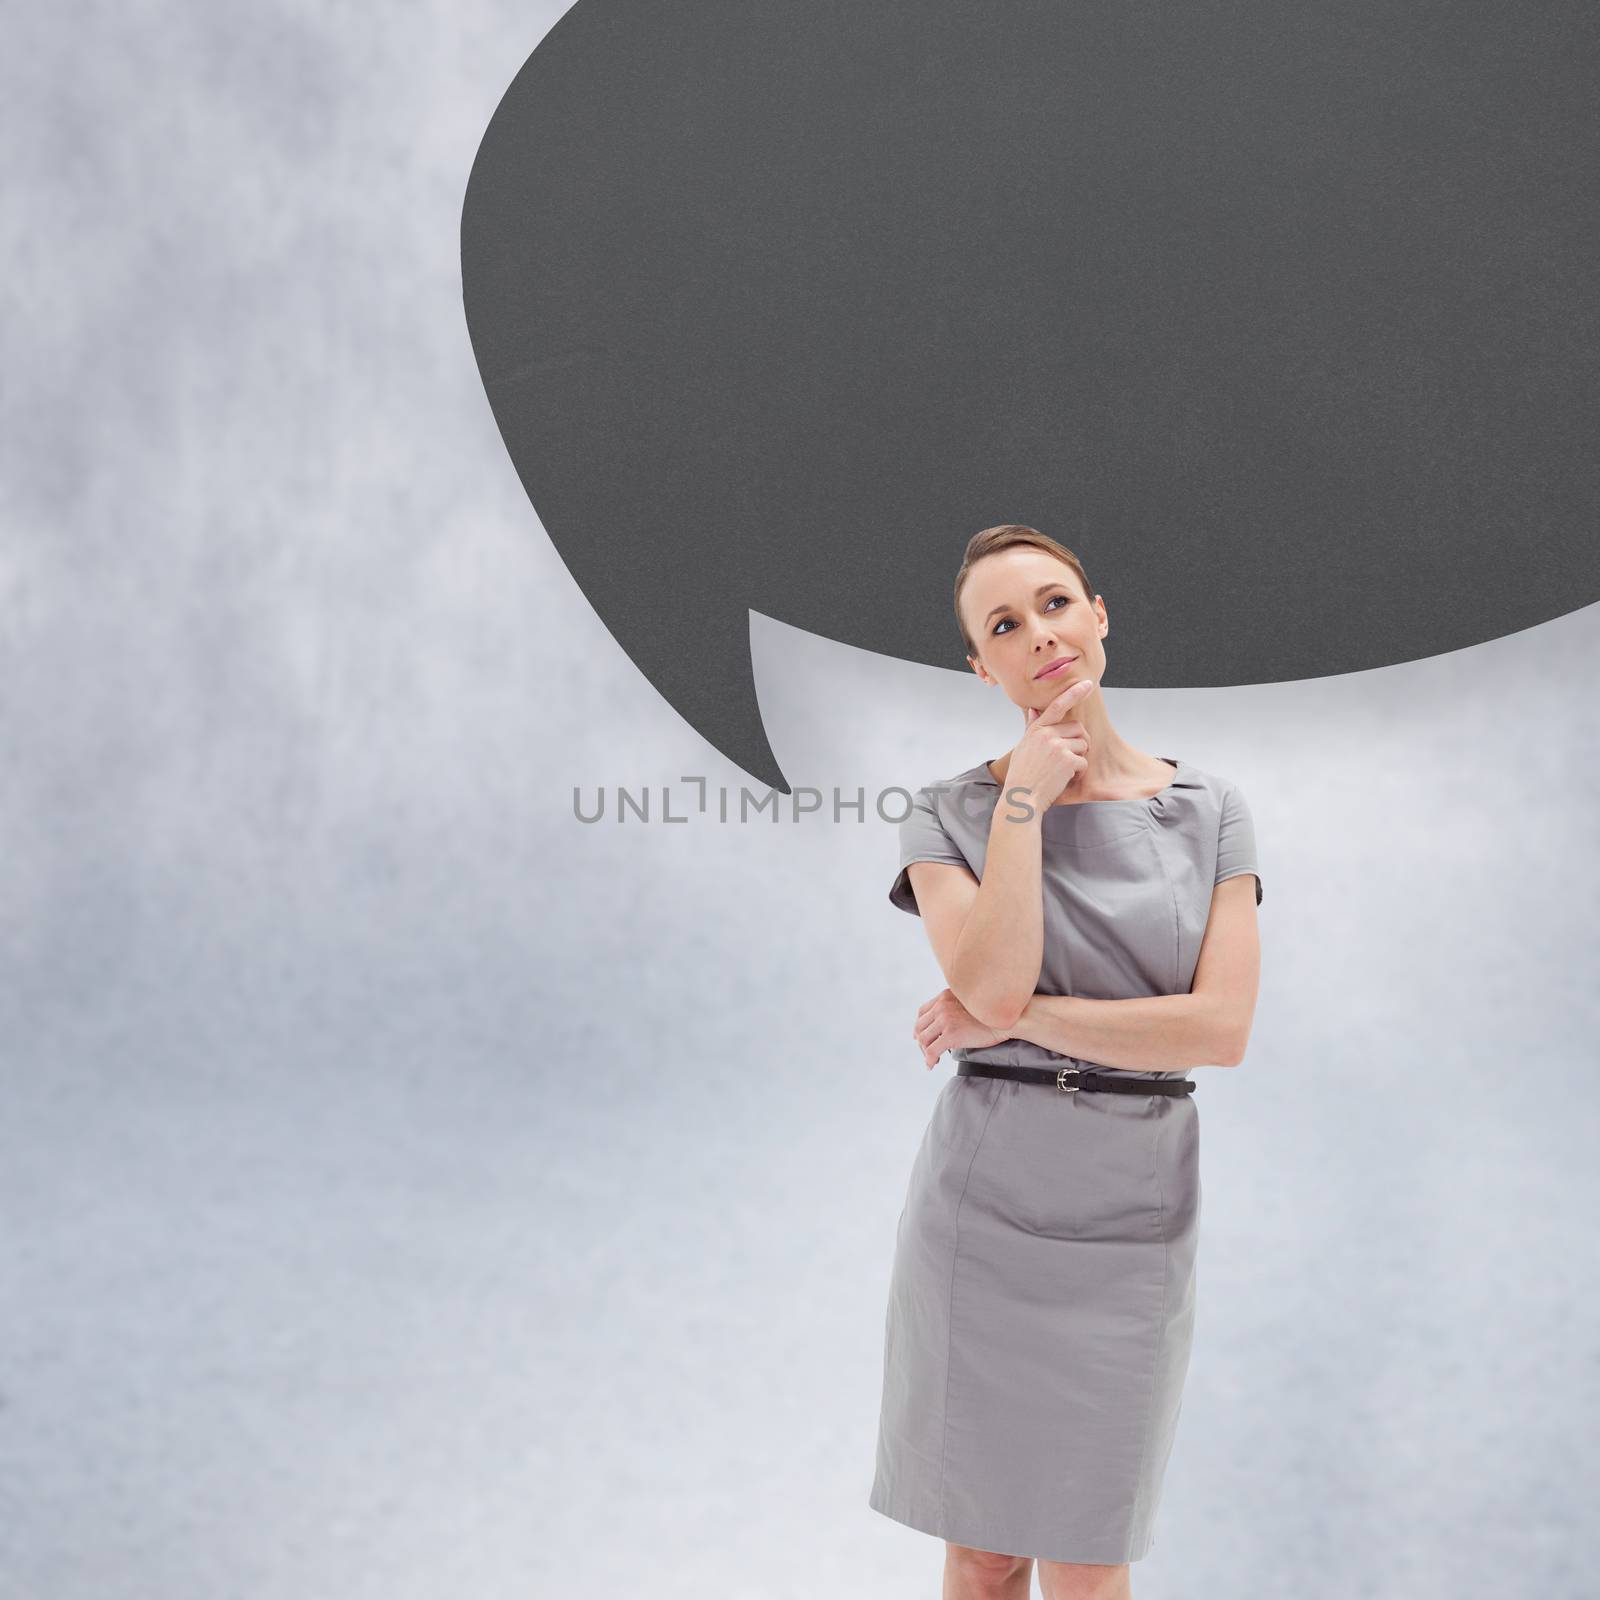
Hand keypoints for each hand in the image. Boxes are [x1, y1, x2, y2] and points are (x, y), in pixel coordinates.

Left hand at [913, 988, 1007, 1068]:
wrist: (1009, 1019)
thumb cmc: (994, 1015)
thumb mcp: (970, 1004)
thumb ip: (956, 1008)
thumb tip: (948, 1026)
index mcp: (945, 996)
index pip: (923, 1011)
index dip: (919, 1026)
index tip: (919, 1036)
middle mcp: (942, 1005)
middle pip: (920, 1026)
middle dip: (921, 1042)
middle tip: (927, 1052)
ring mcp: (945, 1019)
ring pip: (923, 1040)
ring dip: (925, 1052)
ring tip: (932, 1060)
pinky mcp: (950, 1035)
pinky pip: (931, 1051)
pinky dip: (929, 1060)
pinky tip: (932, 1065)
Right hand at [1002, 675, 1097, 813]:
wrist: (1022, 797)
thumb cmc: (1022, 774)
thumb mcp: (1023, 747)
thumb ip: (1032, 728)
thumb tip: (1034, 711)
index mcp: (1036, 729)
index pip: (1057, 706)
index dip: (1073, 693)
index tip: (1087, 685)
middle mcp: (1046, 734)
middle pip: (1078, 729)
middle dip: (1079, 743)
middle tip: (1070, 757)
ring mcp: (1057, 746)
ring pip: (1083, 745)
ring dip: (1079, 758)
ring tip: (1063, 770)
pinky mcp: (1067, 760)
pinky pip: (1084, 762)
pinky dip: (1078, 773)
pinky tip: (1064, 779)